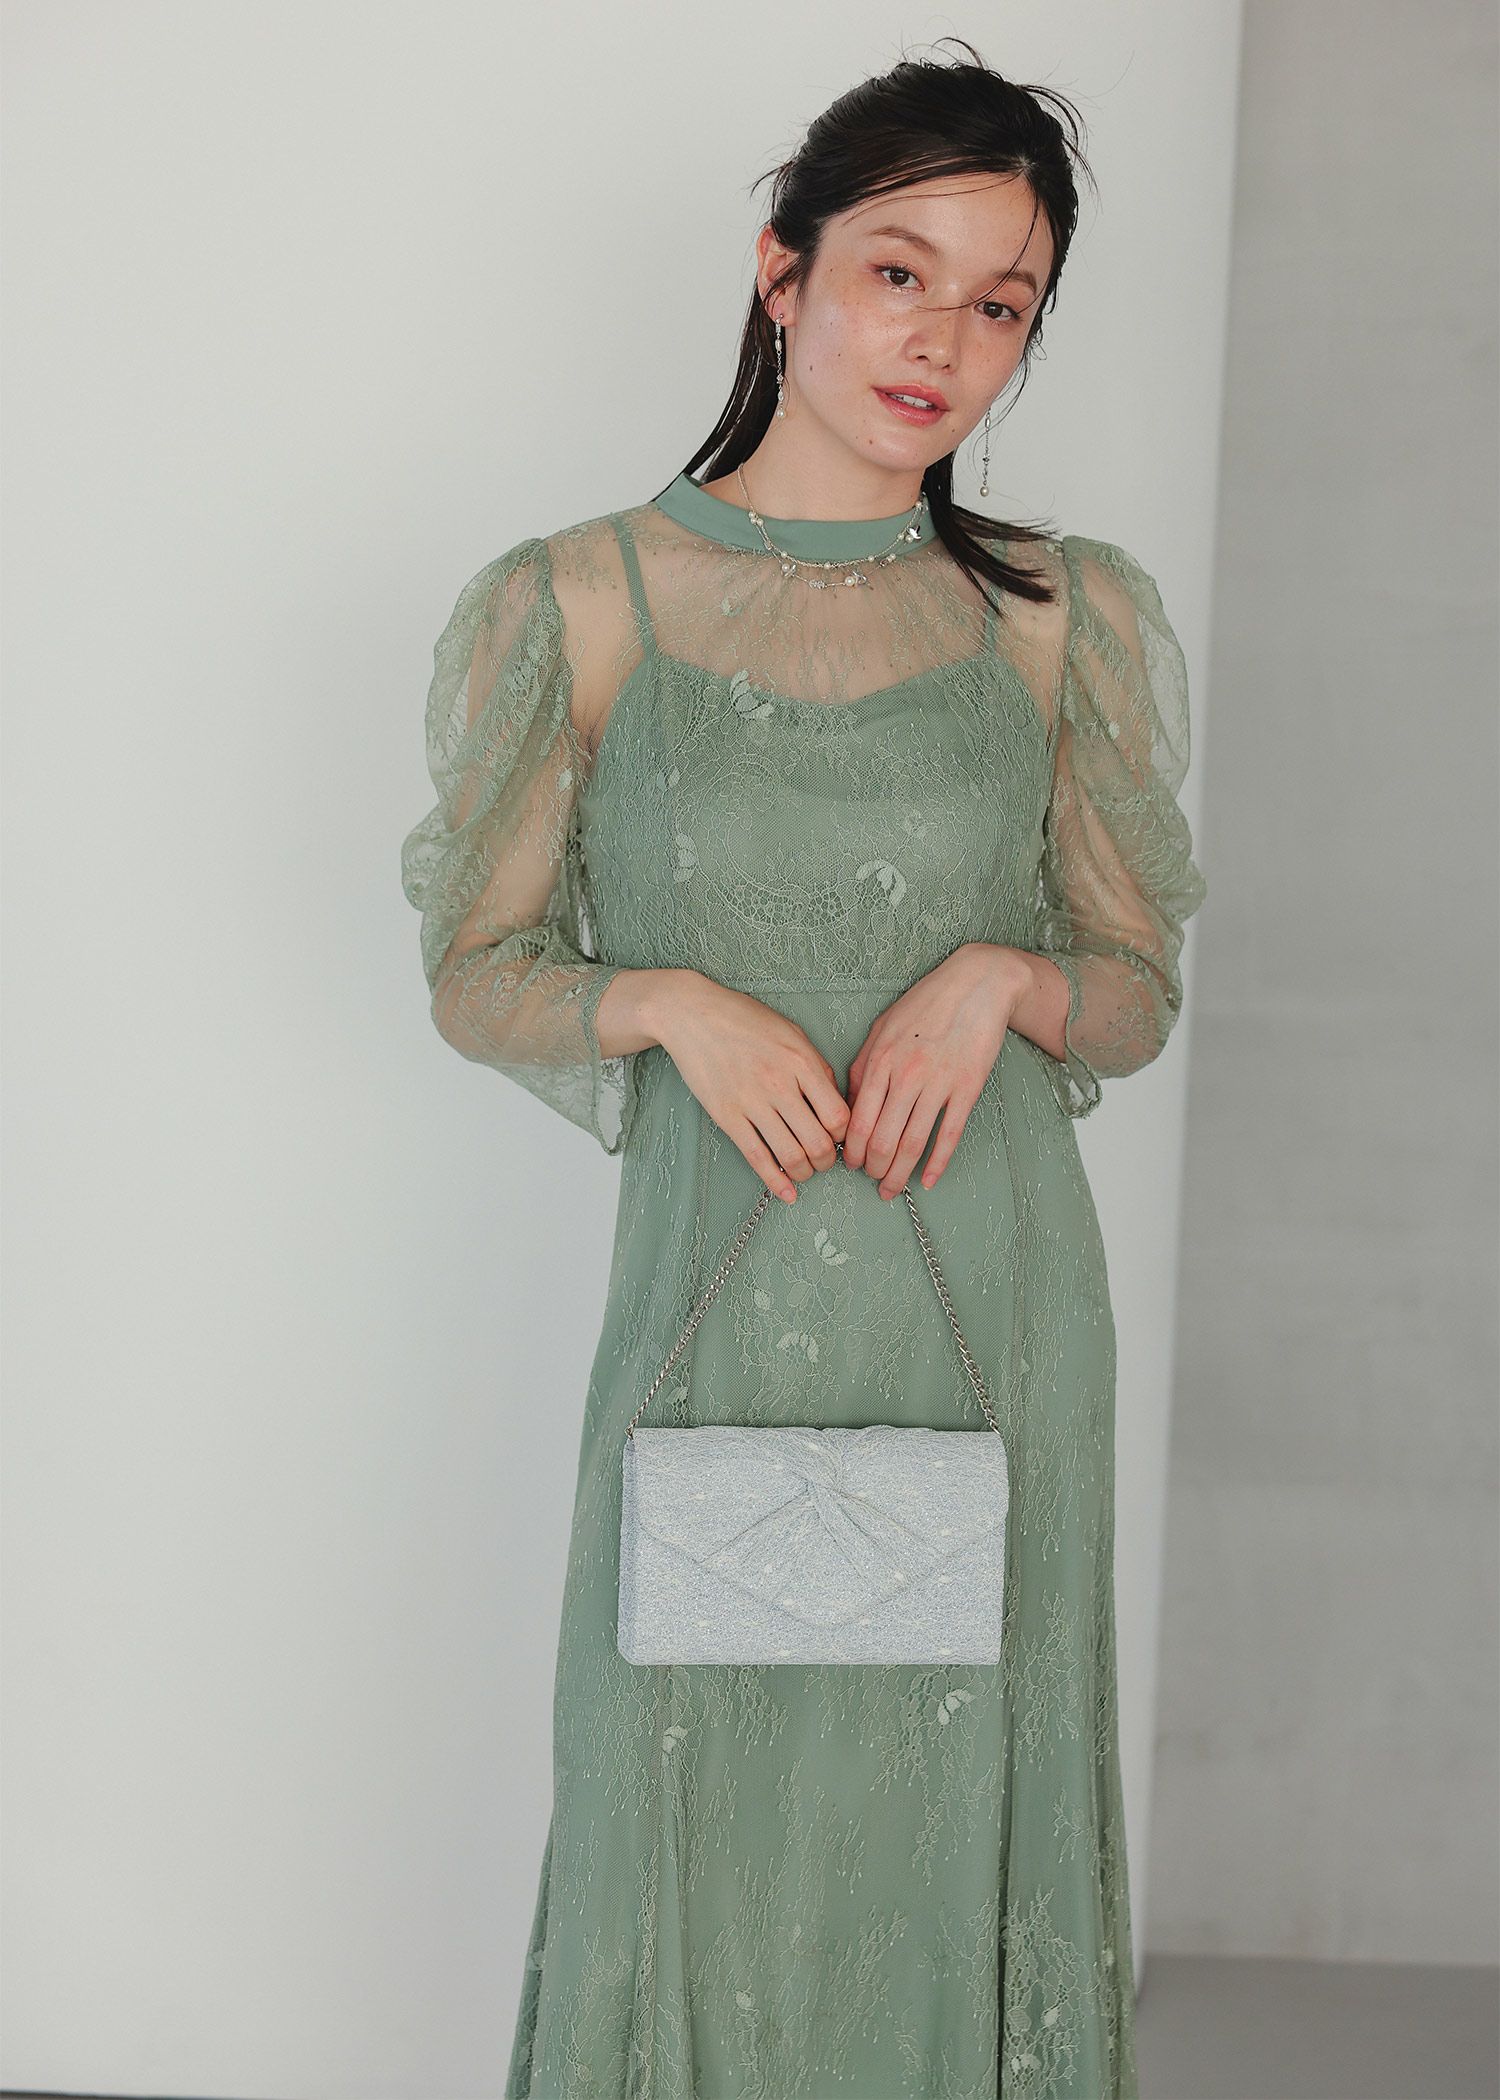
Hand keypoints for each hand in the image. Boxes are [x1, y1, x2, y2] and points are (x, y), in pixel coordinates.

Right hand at [649, 973, 849, 1204]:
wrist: (692, 1014)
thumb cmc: (743, 1019)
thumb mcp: (791, 1032)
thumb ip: (816, 1066)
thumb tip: (834, 1102)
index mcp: (802, 1062)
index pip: (838, 1115)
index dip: (846, 1134)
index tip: (840, 1137)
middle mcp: (780, 1085)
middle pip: (819, 1142)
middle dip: (828, 1160)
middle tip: (825, 1160)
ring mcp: (751, 1102)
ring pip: (791, 1156)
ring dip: (805, 1173)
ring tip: (805, 1171)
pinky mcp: (726, 1116)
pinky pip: (757, 1158)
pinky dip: (776, 1182)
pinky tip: (787, 1193)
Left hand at [841, 944, 1029, 1198]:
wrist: (977, 983)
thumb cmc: (926, 1003)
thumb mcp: (882, 1027)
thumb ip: (862, 1066)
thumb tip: (848, 1104)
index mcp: (880, 1061)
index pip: (857, 1121)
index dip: (851, 1151)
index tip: (851, 1165)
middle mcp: (906, 1076)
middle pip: (882, 1139)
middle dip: (873, 1169)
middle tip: (872, 1181)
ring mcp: (938, 1084)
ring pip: (912, 1143)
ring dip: (899, 1174)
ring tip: (892, 1189)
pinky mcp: (967, 1088)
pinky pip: (949, 1135)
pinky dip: (938, 1163)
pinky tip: (929, 1180)